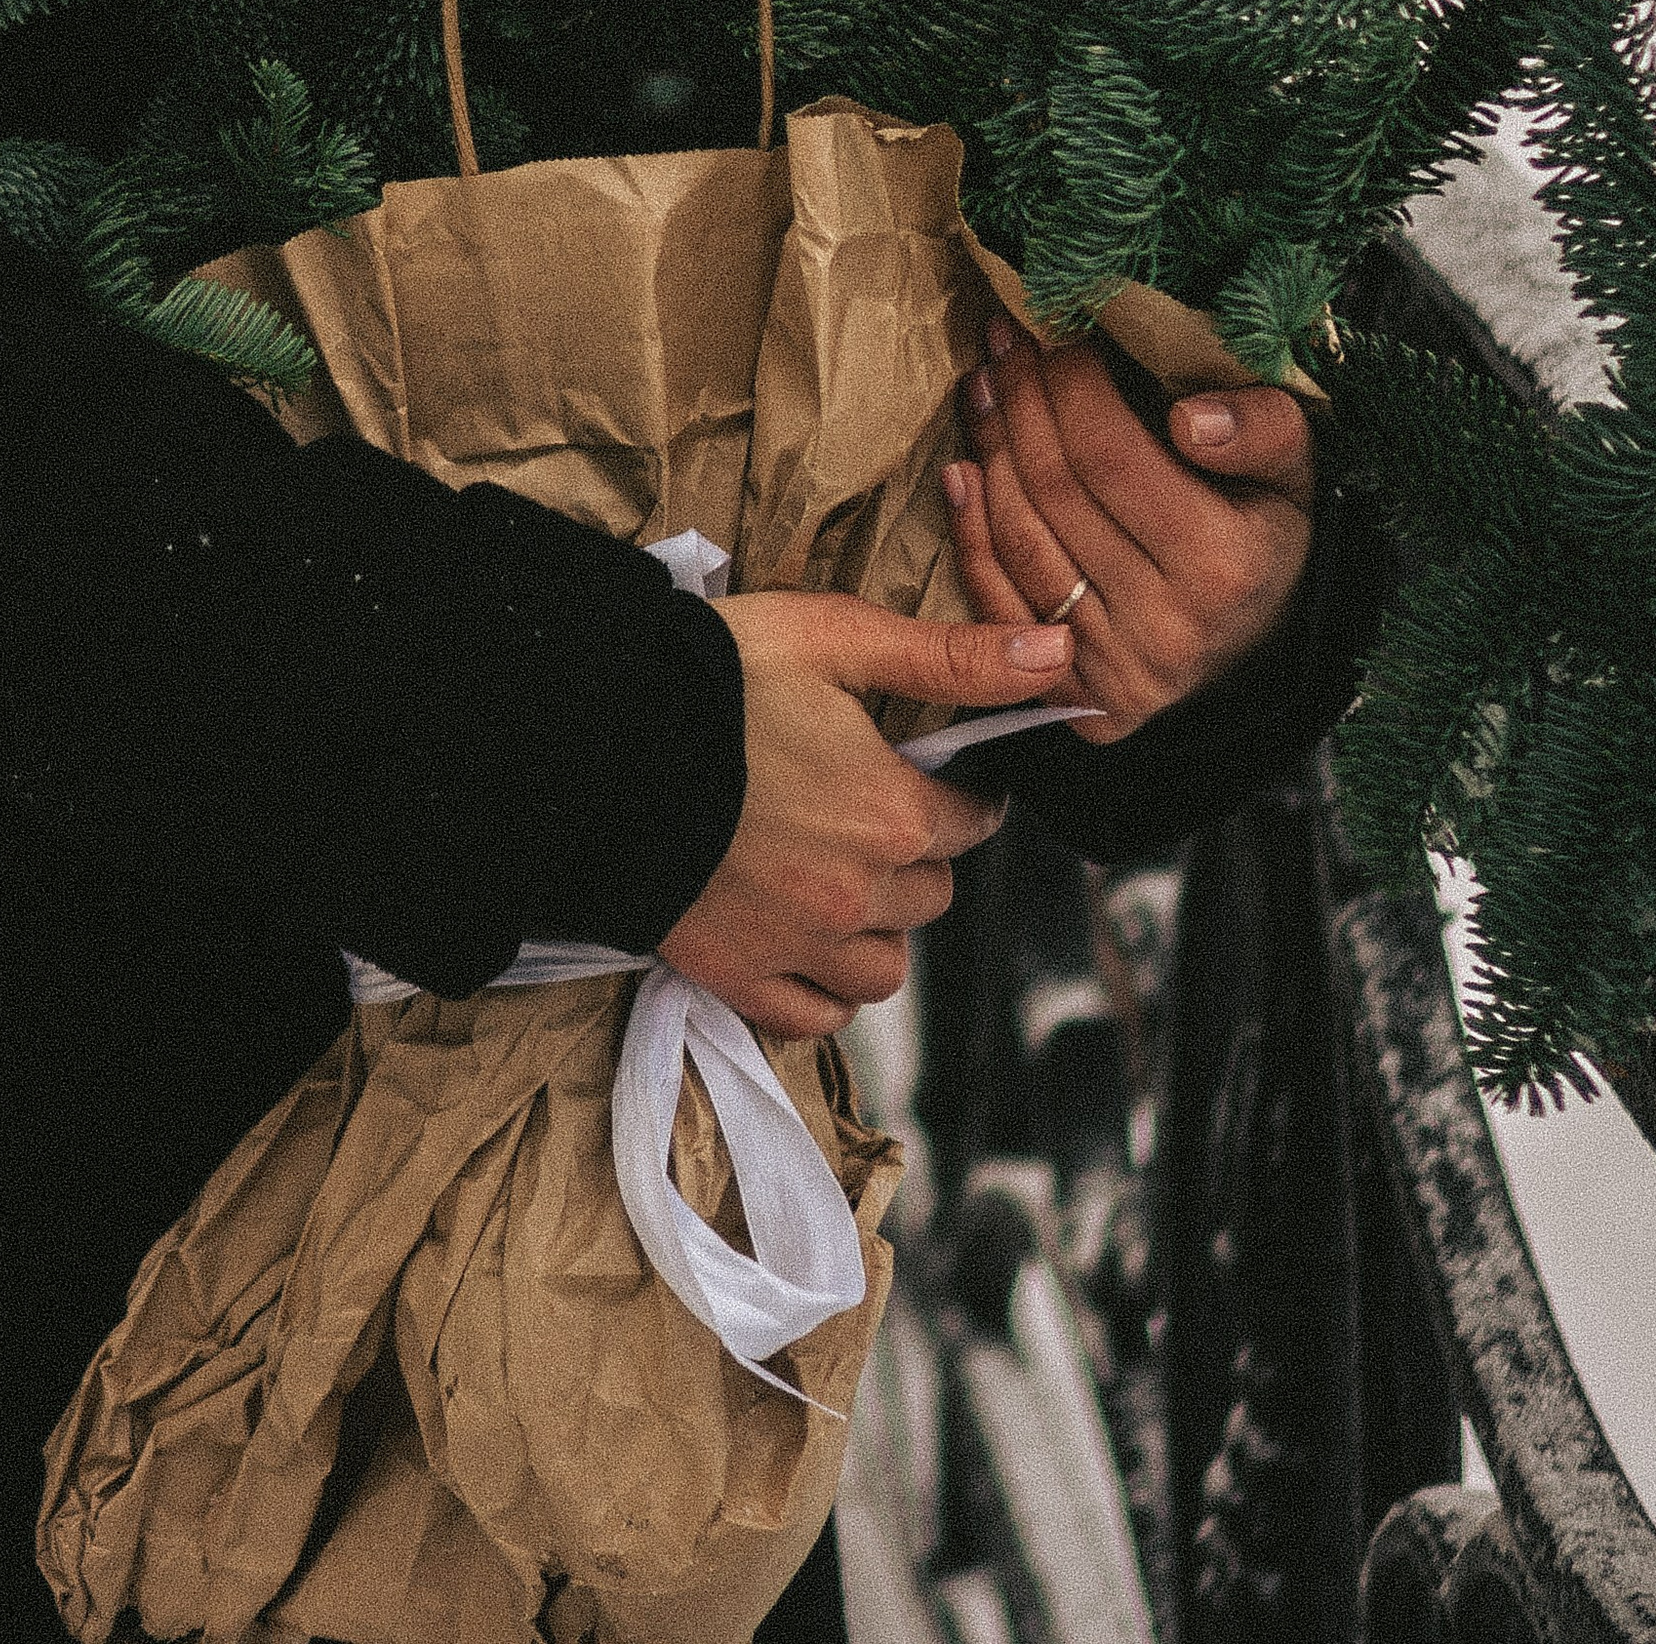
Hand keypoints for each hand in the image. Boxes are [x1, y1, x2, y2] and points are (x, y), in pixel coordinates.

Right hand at [658, 597, 1077, 1039]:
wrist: (594, 740)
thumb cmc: (713, 676)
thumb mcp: (834, 638)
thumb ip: (951, 657)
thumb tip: (1061, 652)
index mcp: (892, 814)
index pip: (971, 824)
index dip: (960, 798)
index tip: (935, 780)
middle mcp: (858, 894)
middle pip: (930, 897)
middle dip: (915, 859)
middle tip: (870, 815)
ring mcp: (797, 944)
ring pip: (883, 970)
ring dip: (878, 931)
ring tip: (841, 883)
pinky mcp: (736, 974)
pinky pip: (814, 1016)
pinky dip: (823, 990)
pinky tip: (806, 944)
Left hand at [942, 313, 1315, 744]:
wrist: (1260, 643)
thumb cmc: (1266, 530)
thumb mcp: (1292, 470)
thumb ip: (1262, 430)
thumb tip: (1191, 418)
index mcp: (1224, 567)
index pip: (1111, 454)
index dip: (1070, 382)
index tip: (1053, 323)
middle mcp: (1168, 628)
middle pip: (1055, 490)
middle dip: (1021, 401)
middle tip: (1005, 341)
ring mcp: (1117, 671)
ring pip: (1019, 540)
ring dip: (988, 450)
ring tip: (982, 386)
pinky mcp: (1078, 698)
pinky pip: (999, 604)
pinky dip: (970, 532)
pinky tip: (961, 470)